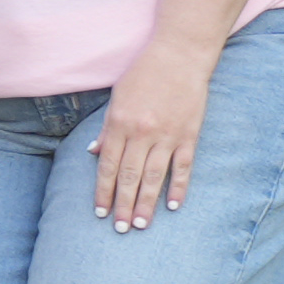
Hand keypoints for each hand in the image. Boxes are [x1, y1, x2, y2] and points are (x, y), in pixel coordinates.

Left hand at [89, 41, 218, 229]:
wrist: (180, 55)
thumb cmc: (144, 74)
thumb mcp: (117, 98)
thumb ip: (107, 129)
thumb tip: (94, 154)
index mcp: (120, 124)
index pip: (108, 166)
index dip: (104, 191)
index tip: (100, 212)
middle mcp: (142, 133)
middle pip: (130, 176)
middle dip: (123, 205)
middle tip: (120, 229)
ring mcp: (168, 135)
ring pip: (154, 176)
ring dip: (147, 203)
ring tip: (141, 224)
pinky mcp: (190, 134)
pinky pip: (183, 166)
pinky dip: (178, 187)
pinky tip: (172, 206)